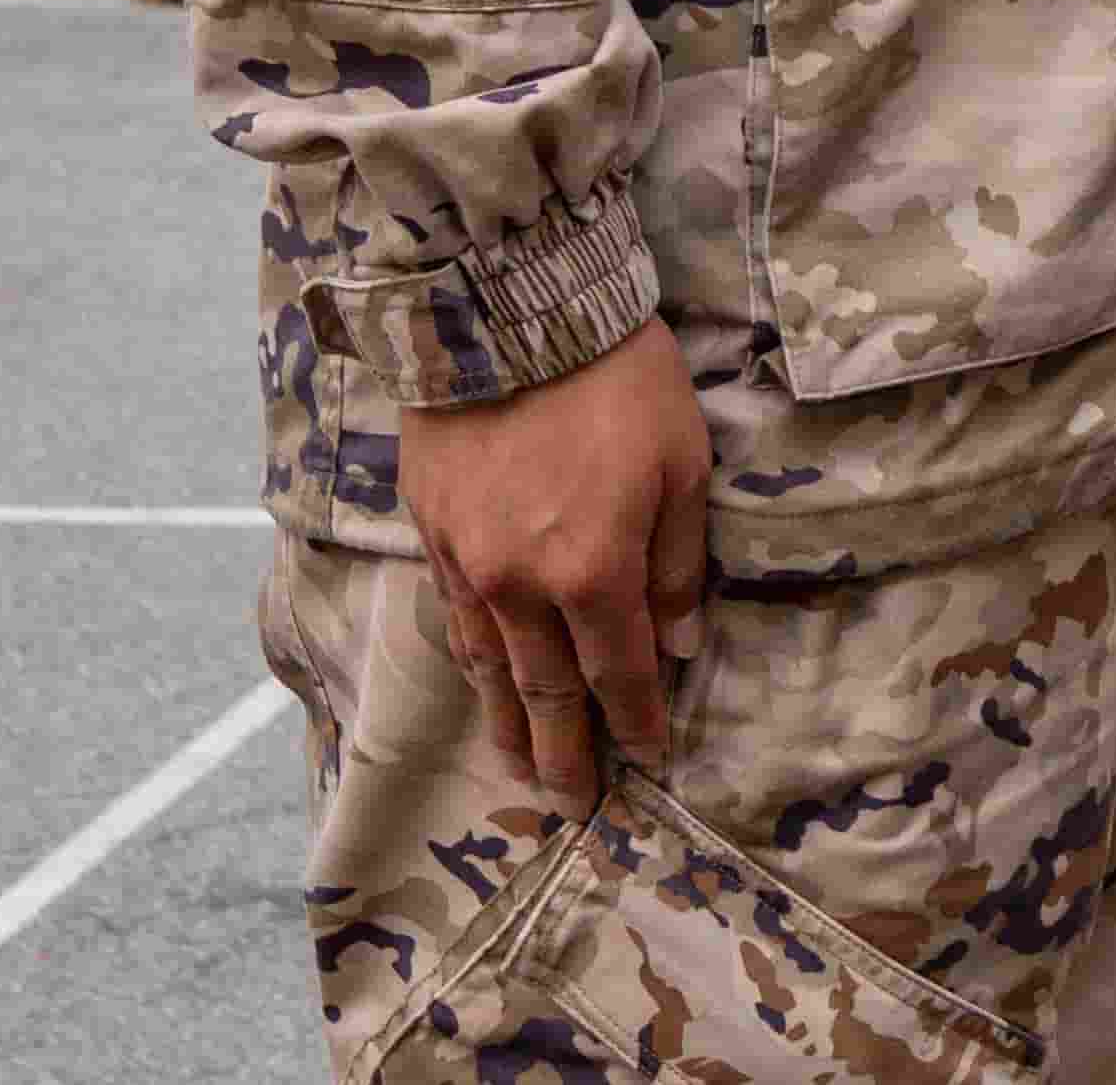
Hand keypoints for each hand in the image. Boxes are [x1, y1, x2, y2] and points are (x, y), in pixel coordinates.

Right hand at [396, 317, 709, 810]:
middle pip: (544, 691)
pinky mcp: (432, 533)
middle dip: (563, 751)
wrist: (510, 312)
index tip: (647, 758)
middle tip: (573, 803)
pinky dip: (472, 662)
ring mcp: (467, 564)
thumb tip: (678, 644)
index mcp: (592, 571)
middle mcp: (521, 585)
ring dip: (507, 722)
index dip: (634, 720)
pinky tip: (481, 681)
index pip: (618, 672)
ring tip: (520, 767)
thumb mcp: (683, 463)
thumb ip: (679, 562)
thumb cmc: (619, 379)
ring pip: (489, 667)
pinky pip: (453, 621)